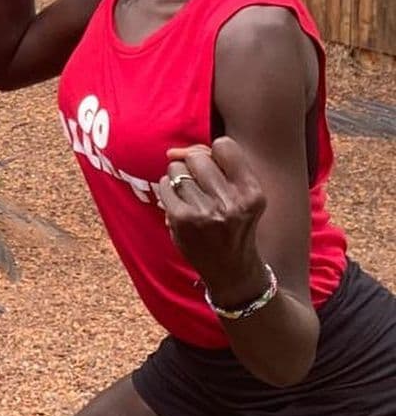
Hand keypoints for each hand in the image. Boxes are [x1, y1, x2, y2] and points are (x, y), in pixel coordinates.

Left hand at [159, 138, 268, 302]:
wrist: (232, 270)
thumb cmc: (234, 223)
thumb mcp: (241, 193)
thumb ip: (215, 163)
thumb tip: (173, 152)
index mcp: (251, 193)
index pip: (224, 145)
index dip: (214, 153)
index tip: (215, 168)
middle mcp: (231, 203)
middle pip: (196, 156)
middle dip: (193, 165)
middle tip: (202, 186)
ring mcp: (204, 212)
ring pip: (176, 168)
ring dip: (179, 178)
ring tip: (193, 198)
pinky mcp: (181, 220)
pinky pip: (164, 185)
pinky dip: (169, 192)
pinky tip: (181, 207)